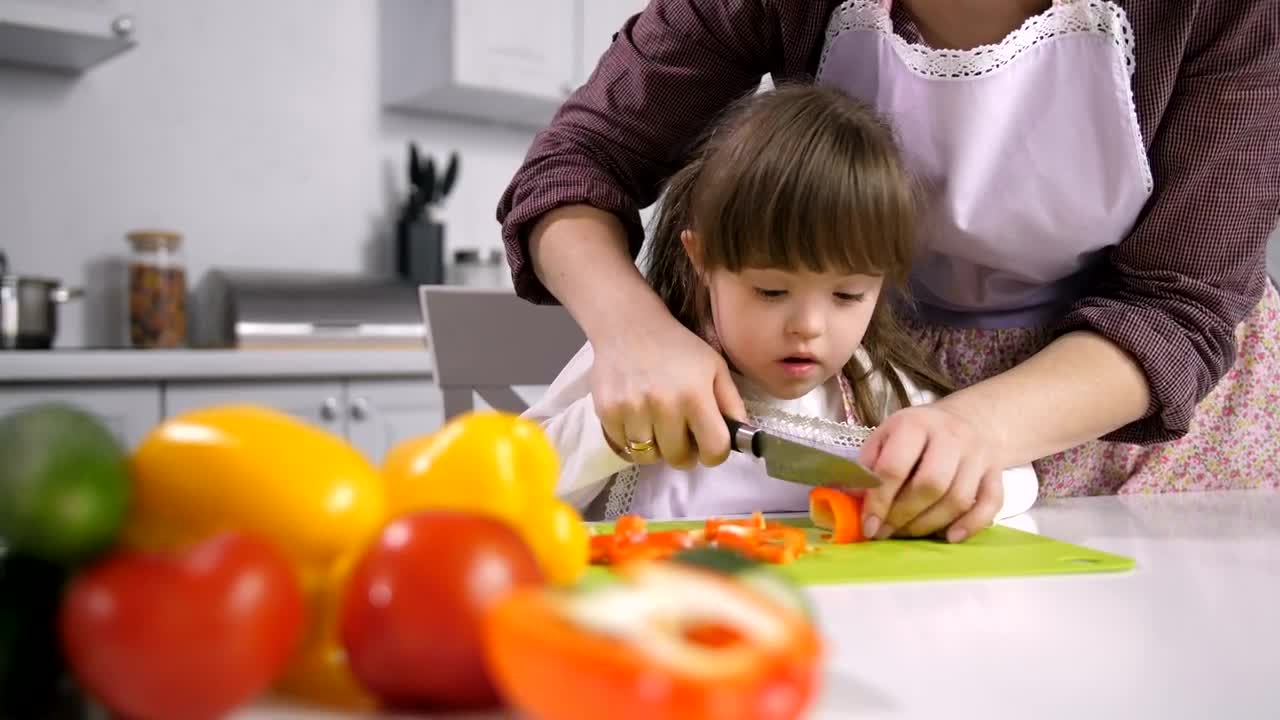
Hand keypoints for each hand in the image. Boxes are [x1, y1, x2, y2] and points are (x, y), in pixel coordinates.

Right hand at [592, 310, 744, 469]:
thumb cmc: (678, 347)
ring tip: (657, 426)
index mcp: (695, 395)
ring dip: (656, 448)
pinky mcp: (607, 411)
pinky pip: (623, 448)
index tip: (708, 445)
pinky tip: (637, 420)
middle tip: (680, 434)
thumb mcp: (715, 367)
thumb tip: (741, 438)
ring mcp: (632, 409)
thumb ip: (732, 404)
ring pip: (648, 457)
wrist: (629, 324)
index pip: (714, 450)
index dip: (714, 453)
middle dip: (684, 452)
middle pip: (679, 459)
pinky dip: (631, 442)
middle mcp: (663, 405)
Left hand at [857, 404, 1003, 542]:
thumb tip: (853, 499)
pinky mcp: (997, 472)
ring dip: (930, 525)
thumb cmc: (917, 434)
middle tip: (887, 532)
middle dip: (904, 516)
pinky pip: (990, 504)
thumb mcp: (886, 436)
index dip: (879, 502)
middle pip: (931, 485)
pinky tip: (949, 537)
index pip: (895, 467)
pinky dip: (970, 525)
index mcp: (915, 424)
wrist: (968, 420)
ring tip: (909, 533)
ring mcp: (978, 455)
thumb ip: (868, 465)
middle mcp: (951, 436)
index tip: (869, 526)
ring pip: (958, 499)